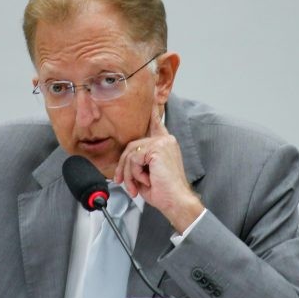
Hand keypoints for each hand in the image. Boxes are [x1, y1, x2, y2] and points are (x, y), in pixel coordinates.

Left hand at [114, 105, 204, 232]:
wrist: (176, 201)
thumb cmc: (163, 191)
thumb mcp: (146, 173)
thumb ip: (138, 161)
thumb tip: (125, 158)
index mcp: (165, 144)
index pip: (156, 122)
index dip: (151, 110)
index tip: (150, 96)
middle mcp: (165, 140)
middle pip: (132, 145)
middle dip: (123, 166)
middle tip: (123, 181)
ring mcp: (162, 142)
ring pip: (130, 153)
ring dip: (128, 173)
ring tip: (136, 185)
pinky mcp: (157, 148)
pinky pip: (134, 158)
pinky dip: (135, 173)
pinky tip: (146, 180)